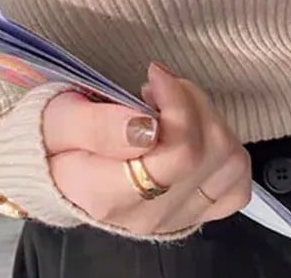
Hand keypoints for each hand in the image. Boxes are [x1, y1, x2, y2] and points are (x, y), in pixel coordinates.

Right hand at [41, 62, 251, 235]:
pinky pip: (237, 183)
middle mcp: (150, 215)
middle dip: (191, 100)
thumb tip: (146, 126)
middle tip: (159, 83)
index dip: (178, 102)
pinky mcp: (195, 211)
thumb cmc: (54, 138)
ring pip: (229, 162)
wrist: (54, 169)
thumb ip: (98, 125)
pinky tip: (196, 130)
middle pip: (209, 152)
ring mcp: (177, 217)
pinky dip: (226, 148)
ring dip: (209, 118)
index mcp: (111, 194)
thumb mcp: (60, 120)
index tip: (154, 74)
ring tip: (173, 104)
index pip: (178, 152)